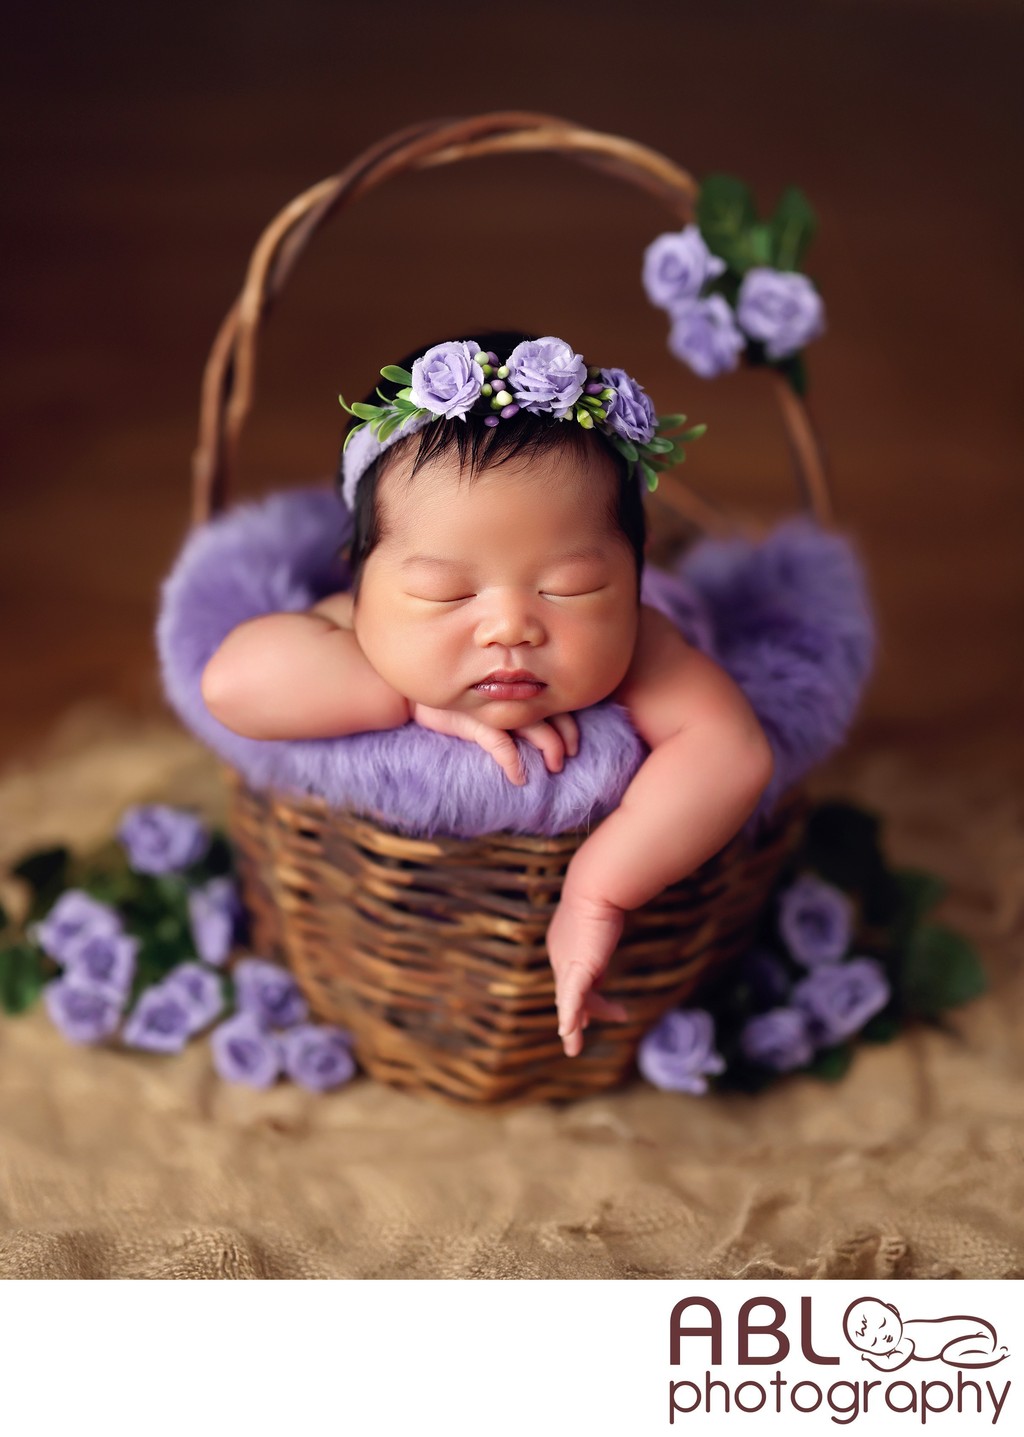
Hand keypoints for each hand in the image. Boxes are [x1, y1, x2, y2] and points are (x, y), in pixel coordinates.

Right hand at [411, 703, 578, 785]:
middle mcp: (510, 693)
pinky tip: (519, 778)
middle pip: (551, 713)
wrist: (417, 690)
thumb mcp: (487, 701)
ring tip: (552, 769)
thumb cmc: (457, 697)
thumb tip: (535, 731)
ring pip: (533, 726)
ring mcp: (494, 706)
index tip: (574, 747)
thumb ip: (509, 708)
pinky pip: (501, 744)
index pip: (554, 702)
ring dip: (549, 749)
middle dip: (564, 738)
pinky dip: (513, 762)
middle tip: (566, 759)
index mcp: (516, 687)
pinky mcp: (474, 720)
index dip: (569, 724)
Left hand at [545, 883, 628, 1056]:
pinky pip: (572, 999)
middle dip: (578, 1015)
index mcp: (563, 943)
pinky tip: (567, 1033)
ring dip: (571, 1027)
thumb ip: (604, 930)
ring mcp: (566, 962)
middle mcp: (559, 955)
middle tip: (579, 1033)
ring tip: (572, 1048)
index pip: (573, 976)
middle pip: (568, 992)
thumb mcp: (603, 917)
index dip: (582, 995)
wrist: (596, 883)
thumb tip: (614, 928)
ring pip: (567, 1003)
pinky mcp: (577, 968)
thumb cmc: (603, 891)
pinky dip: (569, 1017)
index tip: (590, 1010)